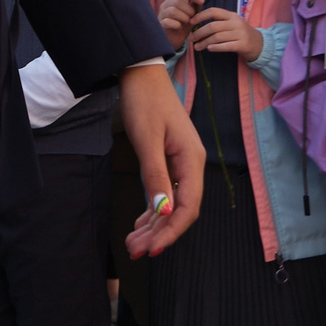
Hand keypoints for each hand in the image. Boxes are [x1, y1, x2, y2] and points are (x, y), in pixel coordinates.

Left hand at [119, 62, 204, 256]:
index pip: (188, 207)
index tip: (152, 249)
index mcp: (192, 161)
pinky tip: (141, 222)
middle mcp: (191, 165)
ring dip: (153, 224)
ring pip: (171, 204)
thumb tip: (164, 212)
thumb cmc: (145, 103)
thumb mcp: (147, 140)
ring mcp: (181, 163)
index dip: (171, 231)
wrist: (141, 75)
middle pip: (180, 210)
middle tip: (135, 250)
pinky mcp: (169, 160)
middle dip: (159, 233)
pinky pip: (165, 192)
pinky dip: (153, 209)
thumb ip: (155, 176)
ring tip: (133, 243)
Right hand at [156, 0, 201, 49]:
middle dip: (189, 10)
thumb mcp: (190, 14)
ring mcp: (161, 14)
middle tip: (193, 17)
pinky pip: (167, 22)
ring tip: (188, 22)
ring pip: (173, 11)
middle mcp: (165, 4)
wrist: (174, 39)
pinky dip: (176, 24)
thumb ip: (194, 6)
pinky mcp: (160, 24)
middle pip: (177, 1)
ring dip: (184, 17)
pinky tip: (179, 27)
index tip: (202, 0)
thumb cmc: (183, 24)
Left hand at [188, 7, 260, 56]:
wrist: (260, 44)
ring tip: (196, 47)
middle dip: (199, 32)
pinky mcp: (243, 45)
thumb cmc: (241, 33)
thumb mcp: (232, 23)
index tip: (191, 22)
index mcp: (231, 15)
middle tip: (191, 38)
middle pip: (213, 26)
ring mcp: (240, 34)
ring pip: (217, 37)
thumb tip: (196, 22)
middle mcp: (236, 23)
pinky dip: (216, 47)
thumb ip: (219, 21)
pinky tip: (209, 49)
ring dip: (204, 42)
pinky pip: (226, 46)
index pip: (213, 11)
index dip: (200, 16)